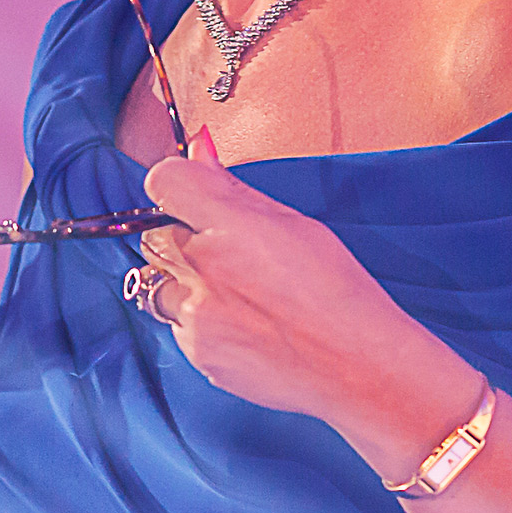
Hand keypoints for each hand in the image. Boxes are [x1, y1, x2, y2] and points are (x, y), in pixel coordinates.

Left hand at [133, 133, 474, 440]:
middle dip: (181, 238)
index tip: (195, 197)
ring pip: (160, 284)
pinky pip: (178, 326)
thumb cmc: (337, 290)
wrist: (356, 366)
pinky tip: (244, 325)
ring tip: (238, 294)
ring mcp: (196, 317)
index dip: (179, 186)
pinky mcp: (198, 355)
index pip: (163, 182)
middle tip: (226, 253)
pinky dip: (200, 322)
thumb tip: (198, 147)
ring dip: (186, 283)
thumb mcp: (293, 224)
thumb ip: (233, 187)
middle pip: (154, 236)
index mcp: (230, 225)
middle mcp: (203, 269)